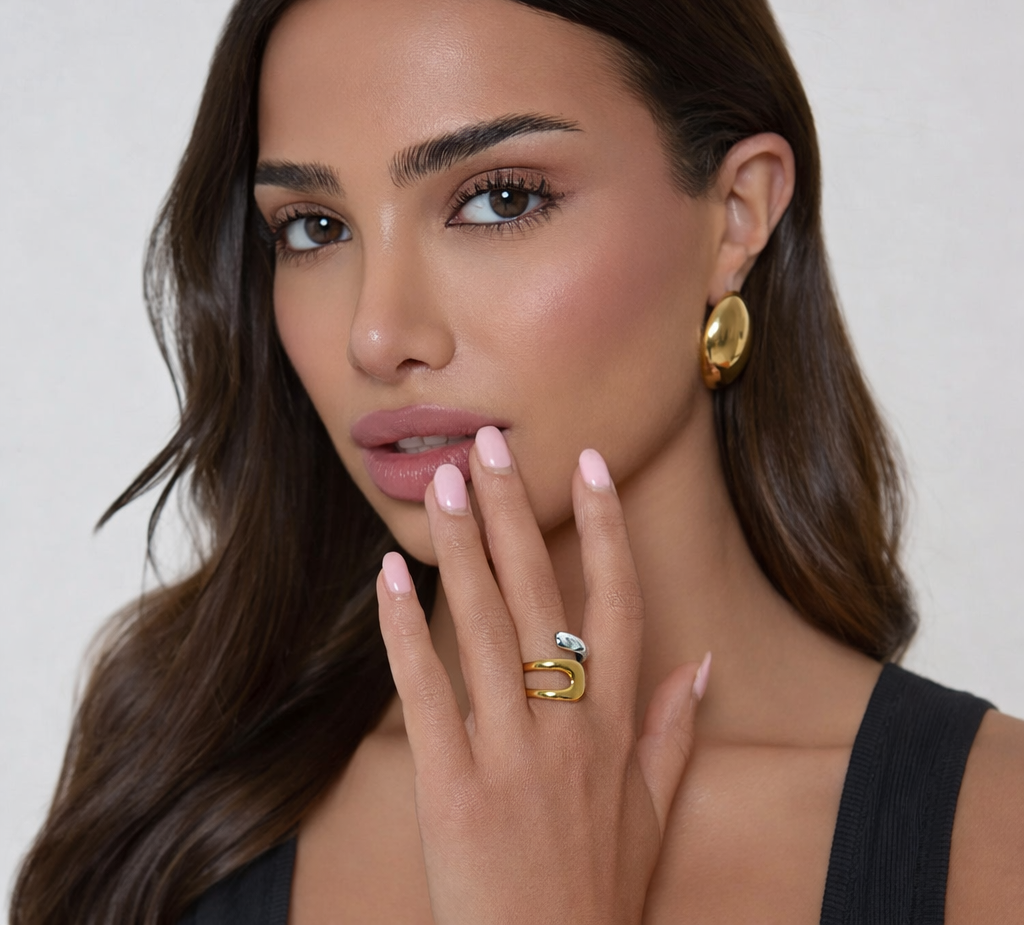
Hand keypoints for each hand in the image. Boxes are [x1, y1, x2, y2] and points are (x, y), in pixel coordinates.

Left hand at [376, 428, 707, 924]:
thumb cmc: (597, 893)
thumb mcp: (653, 814)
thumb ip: (674, 731)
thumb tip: (701, 662)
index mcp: (615, 727)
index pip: (616, 603)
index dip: (605, 529)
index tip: (590, 465)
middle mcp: (567, 726)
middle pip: (538, 595)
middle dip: (515, 513)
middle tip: (489, 448)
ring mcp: (509, 753)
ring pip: (482, 627)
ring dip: (460, 550)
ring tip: (441, 486)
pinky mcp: (451, 785)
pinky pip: (425, 690)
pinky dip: (405, 629)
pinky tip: (389, 574)